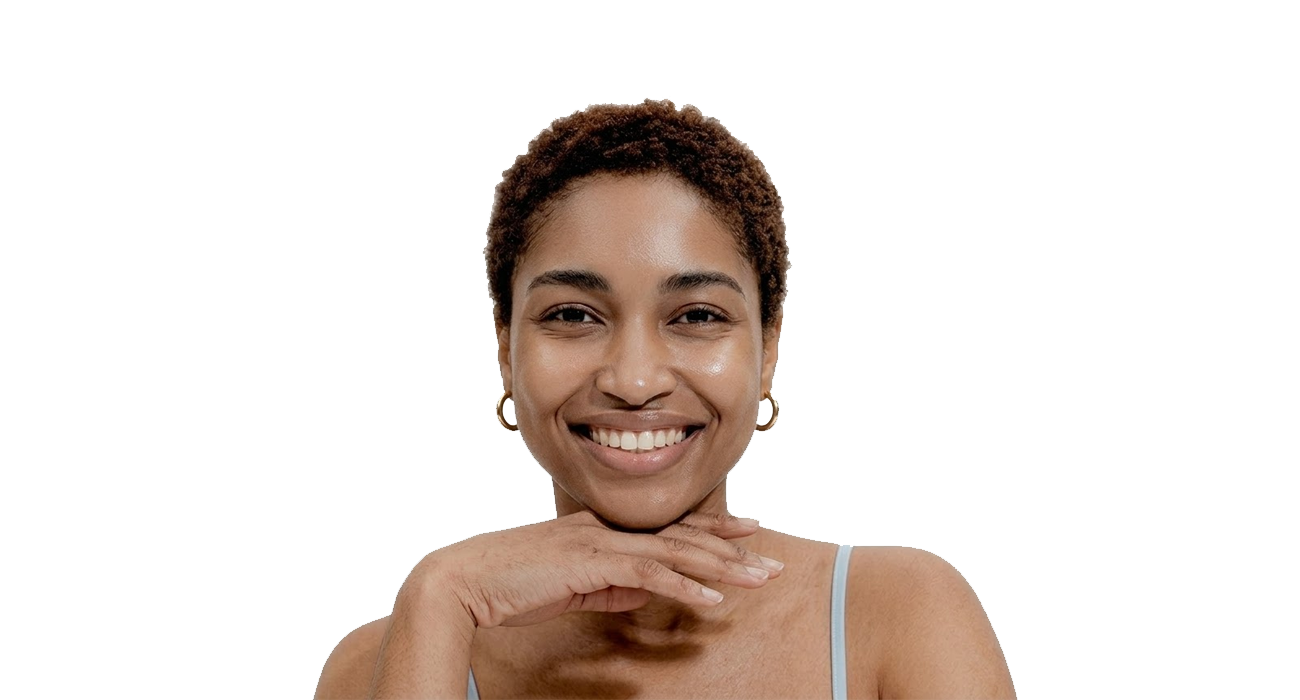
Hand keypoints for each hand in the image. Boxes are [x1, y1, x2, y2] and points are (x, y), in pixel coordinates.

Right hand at [415, 510, 783, 628]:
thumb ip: (606, 586)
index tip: (748, 531)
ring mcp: (600, 542)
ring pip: (676, 550)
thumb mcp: (568, 588)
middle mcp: (606, 529)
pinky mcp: (591, 563)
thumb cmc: (508, 586)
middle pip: (683, 534)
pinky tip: (715, 599)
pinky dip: (686, 585)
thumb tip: (641, 593)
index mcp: (601, 530)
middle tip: (773, 559)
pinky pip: (650, 574)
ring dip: (723, 565)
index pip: (668, 526)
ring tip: (760, 579)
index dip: (712, 528)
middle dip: (733, 547)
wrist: (463, 580)